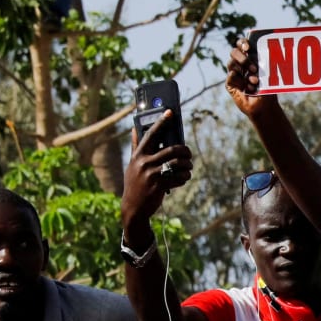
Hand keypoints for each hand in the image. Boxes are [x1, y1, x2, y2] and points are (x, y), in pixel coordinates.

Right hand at [120, 111, 193, 232]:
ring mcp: (152, 175)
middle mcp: (144, 163)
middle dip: (185, 151)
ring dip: (187, 165)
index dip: (161, 122)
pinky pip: (179, 177)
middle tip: (188, 154)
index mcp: (139, 155)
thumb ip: (136, 147)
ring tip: (188, 167)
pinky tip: (183, 178)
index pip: (151, 134)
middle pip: (172, 149)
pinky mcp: (159, 186)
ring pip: (178, 164)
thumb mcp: (132, 164)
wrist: (133, 208)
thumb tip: (135, 129)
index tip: (170, 112)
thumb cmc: (135, 183)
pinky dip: (184, 177)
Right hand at [227, 37, 268, 122]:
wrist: (264, 106)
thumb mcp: (269, 74)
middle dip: (243, 58)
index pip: (241, 44)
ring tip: (256, 81)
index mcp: (248, 57)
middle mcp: (239, 63)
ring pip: (231, 63)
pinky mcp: (230, 83)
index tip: (248, 47)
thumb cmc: (268, 88)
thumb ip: (266, 63)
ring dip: (245, 71)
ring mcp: (234, 72)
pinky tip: (249, 88)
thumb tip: (268, 54)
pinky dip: (241, 81)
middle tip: (254, 68)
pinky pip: (231, 76)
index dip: (242, 42)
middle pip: (234, 52)